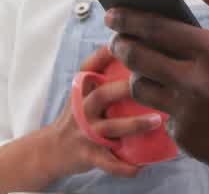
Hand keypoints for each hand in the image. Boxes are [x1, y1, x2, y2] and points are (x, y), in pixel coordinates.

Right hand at [0, 46, 161, 193]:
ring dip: (134, 124)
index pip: (91, 65)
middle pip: (102, 95)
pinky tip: (140, 167)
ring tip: (156, 121)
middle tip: (153, 83)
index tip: (129, 42)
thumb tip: (141, 50)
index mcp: (82, 88)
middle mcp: (82, 107)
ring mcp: (85, 131)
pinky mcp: (88, 154)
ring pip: (109, 128)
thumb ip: (105, 72)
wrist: (52, 149)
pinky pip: (107, 162)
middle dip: (126, 89)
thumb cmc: (78, 115)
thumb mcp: (84, 90)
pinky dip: (123, 167)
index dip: (108, 53)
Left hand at [106, 0, 208, 191]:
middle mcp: (195, 81)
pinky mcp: (186, 138)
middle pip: (137, 57)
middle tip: (116, 39)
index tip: (112, 13)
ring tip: (143, 67)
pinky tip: (176, 98)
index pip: (155, 28)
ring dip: (137, 74)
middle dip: (120, 44)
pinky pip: (162, 115)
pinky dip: (166, 104)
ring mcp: (187, 112)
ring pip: (141, 88)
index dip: (128, 18)